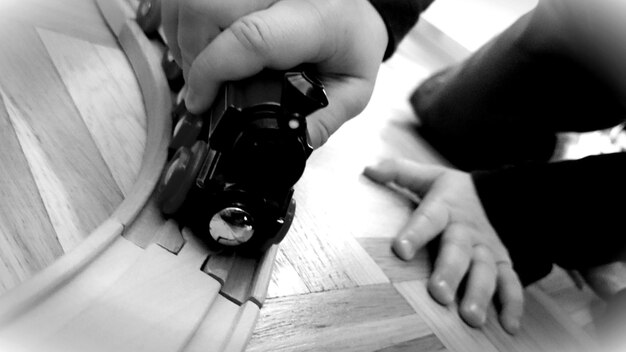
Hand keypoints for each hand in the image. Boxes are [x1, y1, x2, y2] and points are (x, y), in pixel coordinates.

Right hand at [161, 0, 387, 147]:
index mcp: (315, 18)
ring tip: (204, 67)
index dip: (211, 72)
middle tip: (205, 86)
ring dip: (183, 38)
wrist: (353, 7)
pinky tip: (200, 43)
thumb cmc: (352, 42)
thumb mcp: (352, 89)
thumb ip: (324, 120)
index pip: (251, 38)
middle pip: (206, 10)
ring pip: (191, 1)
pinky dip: (183, 23)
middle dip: (192, 56)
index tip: (200, 102)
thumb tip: (291, 141)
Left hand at [364, 158, 523, 333]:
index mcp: (445, 208)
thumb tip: (368, 169)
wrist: (497, 195)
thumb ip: (399, 172)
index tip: (400, 249)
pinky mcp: (503, 262)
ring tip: (470, 317)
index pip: (428, 219)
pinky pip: (510, 283)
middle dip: (450, 272)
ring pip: (485, 271)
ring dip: (480, 293)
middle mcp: (466, 230)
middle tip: (439, 294)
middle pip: (458, 251)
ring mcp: (486, 248)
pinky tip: (508, 325)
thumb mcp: (429, 177)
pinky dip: (512, 304)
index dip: (415, 233)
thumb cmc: (453, 193)